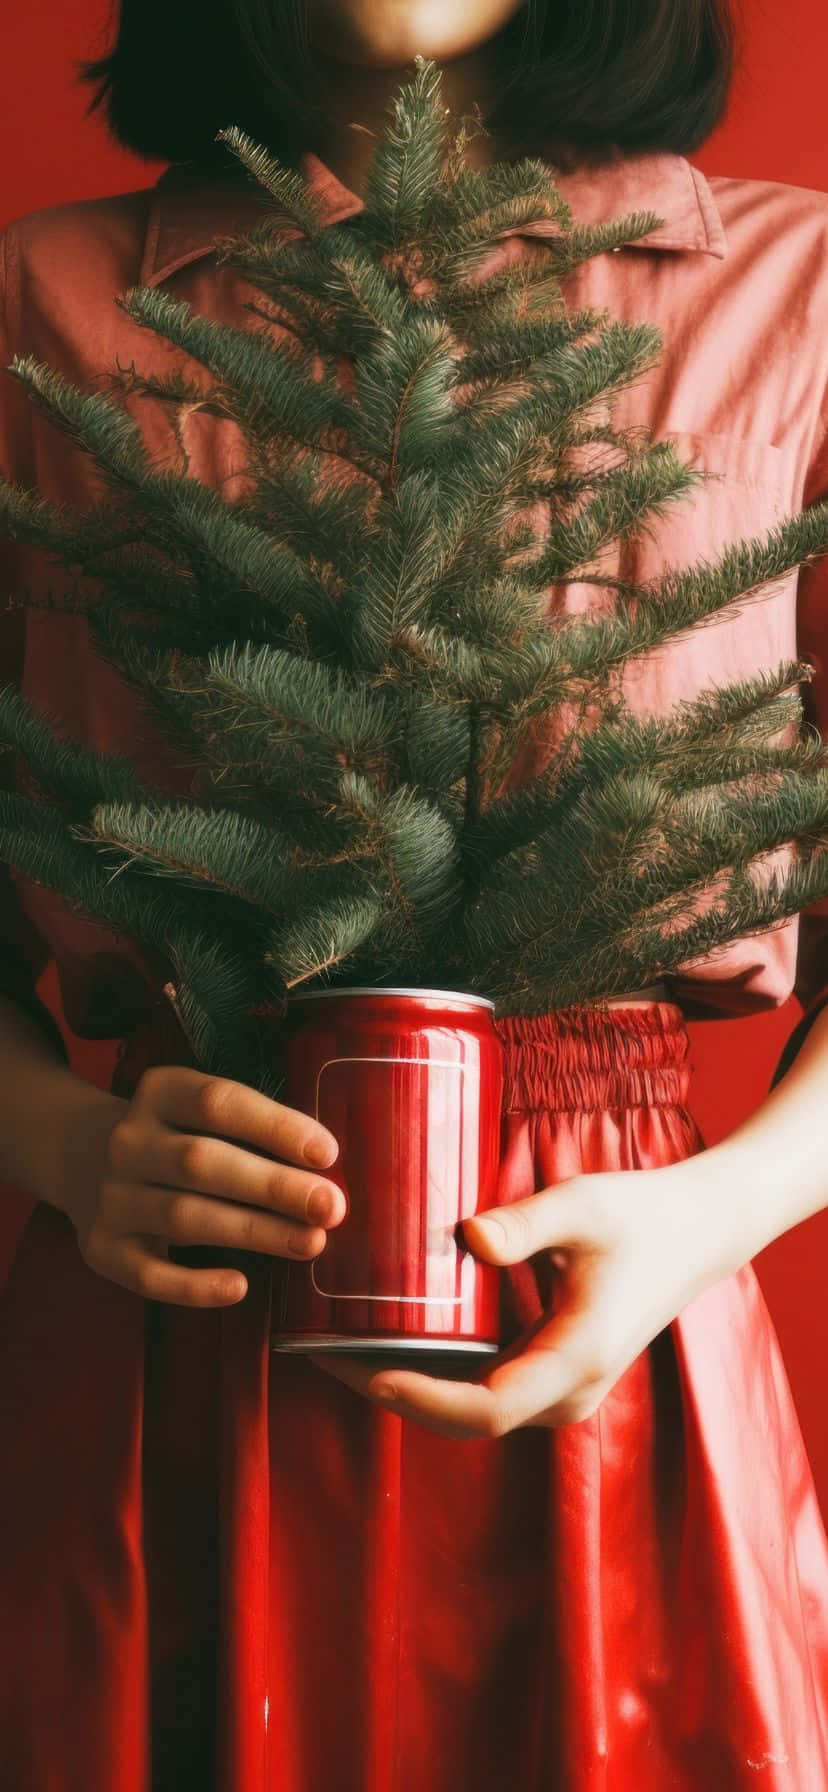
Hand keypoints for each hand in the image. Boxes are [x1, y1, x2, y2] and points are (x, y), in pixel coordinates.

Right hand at [67, 1064, 342, 1307]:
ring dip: (252, 1231)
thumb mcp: (201, 1112)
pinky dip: (194, 1285)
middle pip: (202, 1162)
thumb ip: (256, 1130)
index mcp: (161, 1093)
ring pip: (183, 1216)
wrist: (85, 1159)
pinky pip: (148, 1274)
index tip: (328, 1154)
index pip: (219, 1102)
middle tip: (331, 1207)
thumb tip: (329, 1170)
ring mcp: (111, 1197)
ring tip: (310, 1242)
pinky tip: (240, 1286)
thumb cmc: (177, 1136)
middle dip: (273, 1186)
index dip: (276, 1127)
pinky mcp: (102, 1248)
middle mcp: (129, 1142)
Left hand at [311, 1157, 751, 1435]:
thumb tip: (468, 1236)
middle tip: (321, 1350)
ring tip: (335, 1344)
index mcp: (577, 1356)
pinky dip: (432, 1374)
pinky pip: (482, 1392)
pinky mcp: (550, 1378)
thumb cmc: (639, 1216)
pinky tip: (386, 1337)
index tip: (369, 1369)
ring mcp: (560, 1391)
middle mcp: (568, 1391)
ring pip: (470, 1411)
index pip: (488, 1406)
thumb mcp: (583, 1205)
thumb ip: (526, 1222)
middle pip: (466, 1418)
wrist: (694, 1236)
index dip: (423, 1397)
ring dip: (405, 1386)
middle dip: (391, 1391)